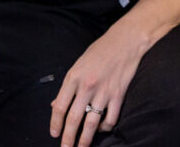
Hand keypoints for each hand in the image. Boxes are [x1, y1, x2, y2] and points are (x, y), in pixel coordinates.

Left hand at [49, 25, 147, 146]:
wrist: (124, 42)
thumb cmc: (99, 52)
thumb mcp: (78, 65)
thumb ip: (68, 86)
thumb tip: (56, 105)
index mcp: (74, 77)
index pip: (60, 106)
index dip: (56, 123)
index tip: (54, 134)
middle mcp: (87, 86)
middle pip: (74, 118)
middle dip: (68, 137)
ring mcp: (104, 92)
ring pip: (92, 123)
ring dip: (85, 139)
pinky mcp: (119, 96)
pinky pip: (111, 118)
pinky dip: (106, 127)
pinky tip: (102, 130)